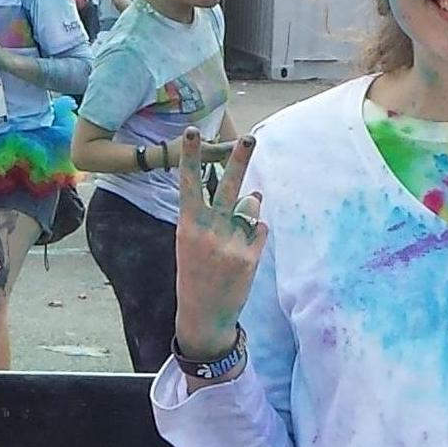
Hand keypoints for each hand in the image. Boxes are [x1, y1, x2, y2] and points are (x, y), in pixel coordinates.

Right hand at [171, 130, 266, 359]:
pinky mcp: (249, 256)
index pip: (190, 185)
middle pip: (228, 187)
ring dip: (249, 210)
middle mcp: (209, 232)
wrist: (204, 315)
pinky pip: (260, 230)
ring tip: (234, 234)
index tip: (192, 132)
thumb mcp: (194, 244)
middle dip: (239, 160)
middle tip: (249, 138)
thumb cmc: (196, 275)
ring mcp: (230, 244)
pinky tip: (242, 254)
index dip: (191, 157)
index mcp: (187, 227)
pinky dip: (255, 236)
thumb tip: (255, 193)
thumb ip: (218, 217)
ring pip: (251, 208)